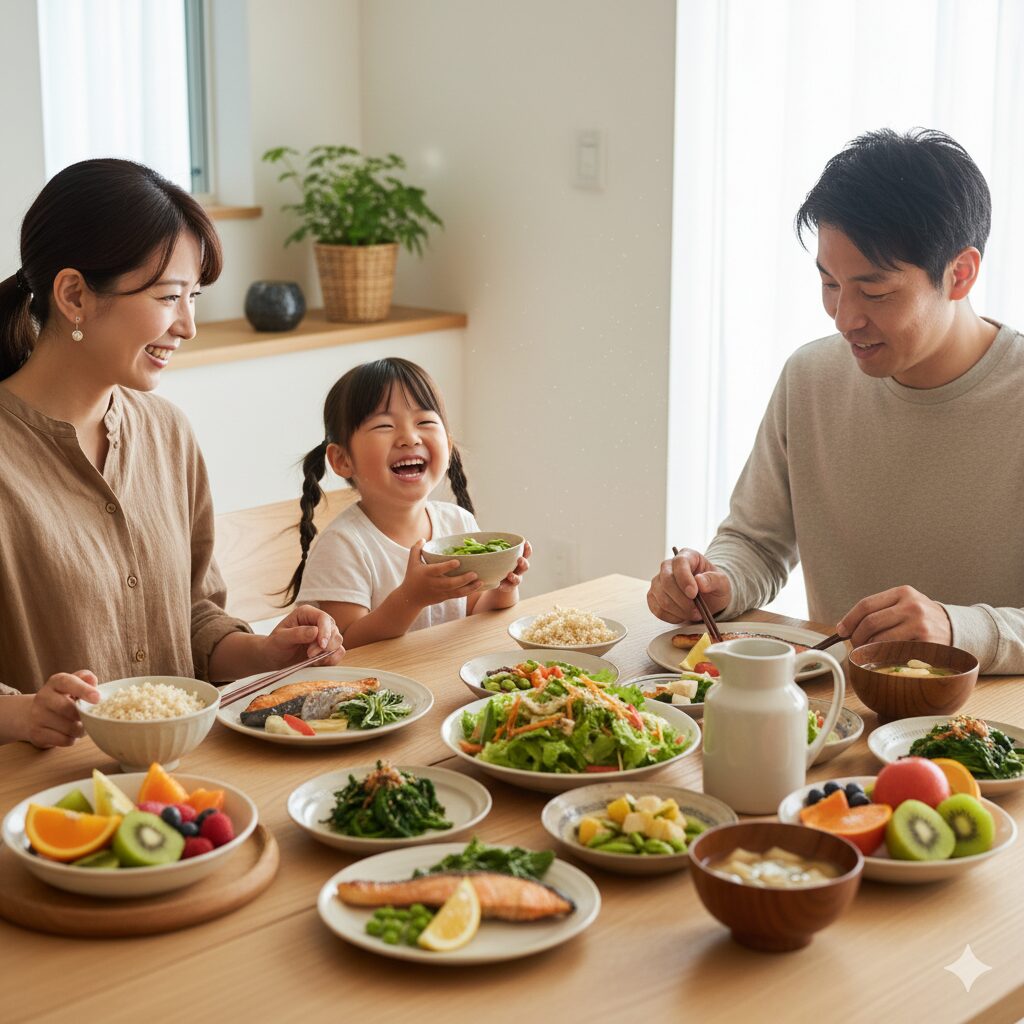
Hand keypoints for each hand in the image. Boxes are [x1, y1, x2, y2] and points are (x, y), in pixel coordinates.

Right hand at [25, 671, 99, 748]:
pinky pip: (64, 740)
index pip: (67, 682)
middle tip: (93, 717)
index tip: (97, 698)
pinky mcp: (37, 734)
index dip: (83, 689)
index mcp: (55, 682)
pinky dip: (72, 738)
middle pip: (67, 708)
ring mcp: (37, 716)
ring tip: (82, 725)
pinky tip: (71, 734)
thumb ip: (86, 679)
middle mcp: (43, 697)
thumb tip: (93, 683)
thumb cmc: (63, 698)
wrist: (33, 716)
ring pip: (69, 727)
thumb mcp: (73, 685)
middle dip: (84, 715)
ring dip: (81, 729)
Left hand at [263, 605, 344, 667]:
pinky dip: (331, 659)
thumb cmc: (275, 645)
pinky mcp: (327, 648)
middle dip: (325, 645)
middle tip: (309, 655)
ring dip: (327, 653)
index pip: (323, 618)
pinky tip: (317, 662)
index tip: (321, 645)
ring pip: (338, 642)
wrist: (274, 658)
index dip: (325, 631)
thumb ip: (297, 634)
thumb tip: (315, 632)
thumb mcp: (281, 638)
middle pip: (334, 630)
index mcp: (307, 613)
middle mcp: (318, 622)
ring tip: (311, 659)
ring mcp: (324, 635)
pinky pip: (338, 653)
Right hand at [399, 540, 482, 608]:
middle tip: (474, 573)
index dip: (447, 566)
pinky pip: (457, 595)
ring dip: (469, 588)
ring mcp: (440, 592)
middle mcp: (434, 584)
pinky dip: (468, 592)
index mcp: (427, 573)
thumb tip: (423, 538)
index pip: (437, 570)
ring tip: (480, 581)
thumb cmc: (412, 577)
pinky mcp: (444, 597)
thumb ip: (416, 549)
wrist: (410, 598)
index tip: (458, 562)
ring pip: (456, 592)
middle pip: (450, 583)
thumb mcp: (411, 562)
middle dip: (463, 579)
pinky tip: (477, 586)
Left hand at [496, 540, 531, 592]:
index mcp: (518, 560)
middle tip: (519, 559)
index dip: (527, 549)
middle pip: (526, 566)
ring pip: (519, 579)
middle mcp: (519, 570)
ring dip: (515, 577)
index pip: (526, 553)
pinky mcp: (509, 587)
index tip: (526, 542)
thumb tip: (477, 538)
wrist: (498, 580)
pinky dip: (504, 586)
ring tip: (509, 575)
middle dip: (523, 562)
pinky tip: (499, 586)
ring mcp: (515, 579)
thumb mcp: (498, 556)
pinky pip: (508, 587)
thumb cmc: (498, 564)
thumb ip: (493, 549)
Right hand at [647, 548, 731, 623]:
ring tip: (694, 613)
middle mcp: (668, 566)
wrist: (708, 597)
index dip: (684, 578)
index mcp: (686, 556)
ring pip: (661, 598)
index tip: (694, 594)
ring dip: (679, 611)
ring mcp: (658, 581)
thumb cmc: (714, 586)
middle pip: (666, 581)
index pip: (679, 562)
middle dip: (682, 600)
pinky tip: (683, 615)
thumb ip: (714, 580)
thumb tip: (700, 581)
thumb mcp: (722, 582)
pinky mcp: (653, 597)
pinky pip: (658, 610)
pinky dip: (672, 617)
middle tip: (697, 610)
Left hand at [837, 586, 951, 646]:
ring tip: (868, 651)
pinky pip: (895, 652)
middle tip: (855, 644)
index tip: (841, 630)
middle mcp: (912, 606)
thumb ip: (879, 610)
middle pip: (870, 623)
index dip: (849, 620)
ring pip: (880, 640)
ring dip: (868, 649)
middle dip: (856, 637)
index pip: (866, 605)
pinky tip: (884, 656)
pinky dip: (884, 656)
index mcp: (903, 593)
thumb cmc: (921, 618)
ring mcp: (920, 625)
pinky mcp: (926, 643)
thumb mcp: (904, 604)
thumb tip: (844, 627)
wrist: (955, 628)